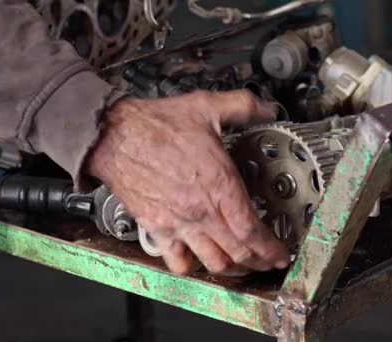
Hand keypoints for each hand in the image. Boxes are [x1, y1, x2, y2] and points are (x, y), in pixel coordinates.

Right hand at [85, 90, 289, 274]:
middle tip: (266, 261)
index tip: (278, 253)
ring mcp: (178, 223)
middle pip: (238, 252)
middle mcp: (202, 210)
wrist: (112, 135)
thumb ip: (244, 107)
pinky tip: (198, 259)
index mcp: (219, 183)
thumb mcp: (206, 106)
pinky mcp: (157, 228)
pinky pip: (177, 261)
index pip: (252, 230)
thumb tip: (268, 110)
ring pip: (212, 262)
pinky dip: (191, 267)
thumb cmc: (155, 124)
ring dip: (231, 269)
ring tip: (240, 266)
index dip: (270, 249)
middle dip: (258, 262)